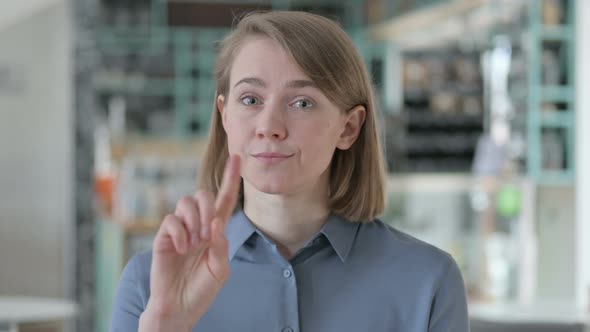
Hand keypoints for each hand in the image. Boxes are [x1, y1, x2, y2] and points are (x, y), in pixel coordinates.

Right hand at [140, 155, 240, 330]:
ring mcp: (180, 229)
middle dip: (208, 209)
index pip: (225, 198)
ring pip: (186, 202)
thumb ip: (221, 246)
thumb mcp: (220, 270)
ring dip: (194, 221)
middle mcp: (198, 225)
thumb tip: (216, 222)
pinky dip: (180, 233)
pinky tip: (182, 249)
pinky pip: (171, 220)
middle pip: (203, 194)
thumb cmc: (201, 290)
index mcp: (216, 230)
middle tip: (207, 235)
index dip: (231, 178)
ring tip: (194, 244)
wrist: (179, 307)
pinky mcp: (163, 236)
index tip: (237, 158)